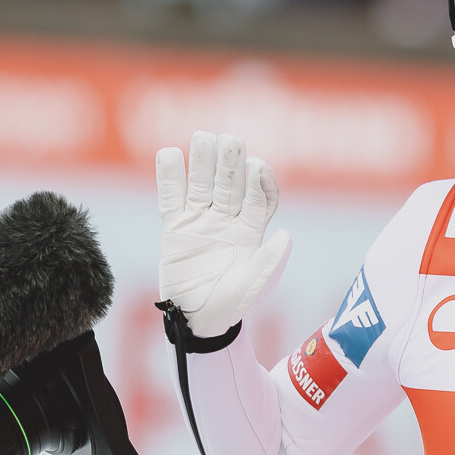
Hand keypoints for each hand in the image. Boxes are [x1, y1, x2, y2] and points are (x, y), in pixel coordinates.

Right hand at [157, 131, 291, 337]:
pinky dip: (169, 176)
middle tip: (229, 141)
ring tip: (202, 138)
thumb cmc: (231, 303)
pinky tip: (168, 154)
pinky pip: (171, 196)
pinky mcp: (176, 225)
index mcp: (251, 229)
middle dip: (231, 162)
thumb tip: (285, 236)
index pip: (259, 198)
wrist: (197, 317)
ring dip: (202, 160)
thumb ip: (267, 264)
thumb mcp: (252, 288)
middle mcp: (228, 218)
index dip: (260, 182)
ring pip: (202, 183)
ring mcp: (201, 219)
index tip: (257, 167)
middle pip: (230, 183)